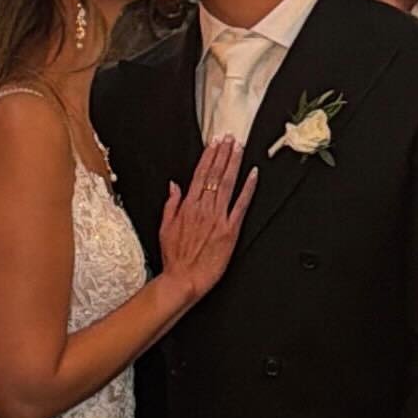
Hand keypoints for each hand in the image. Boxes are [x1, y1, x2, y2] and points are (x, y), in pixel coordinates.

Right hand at [156, 136, 255, 306]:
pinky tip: (253, 175)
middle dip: (223, 154)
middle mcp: (204, 209)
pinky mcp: (230, 230)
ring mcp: (218, 218)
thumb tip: (173, 185)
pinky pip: (241, 205)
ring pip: (228, 184)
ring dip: (234, 164)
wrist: (184, 279)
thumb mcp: (164, 228)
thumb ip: (171, 204)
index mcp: (187, 207)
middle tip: (230, 138)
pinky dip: (248, 188)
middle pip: (216, 175)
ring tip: (239, 148)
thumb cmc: (174, 258)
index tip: (214, 143)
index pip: (200, 174)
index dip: (209, 156)